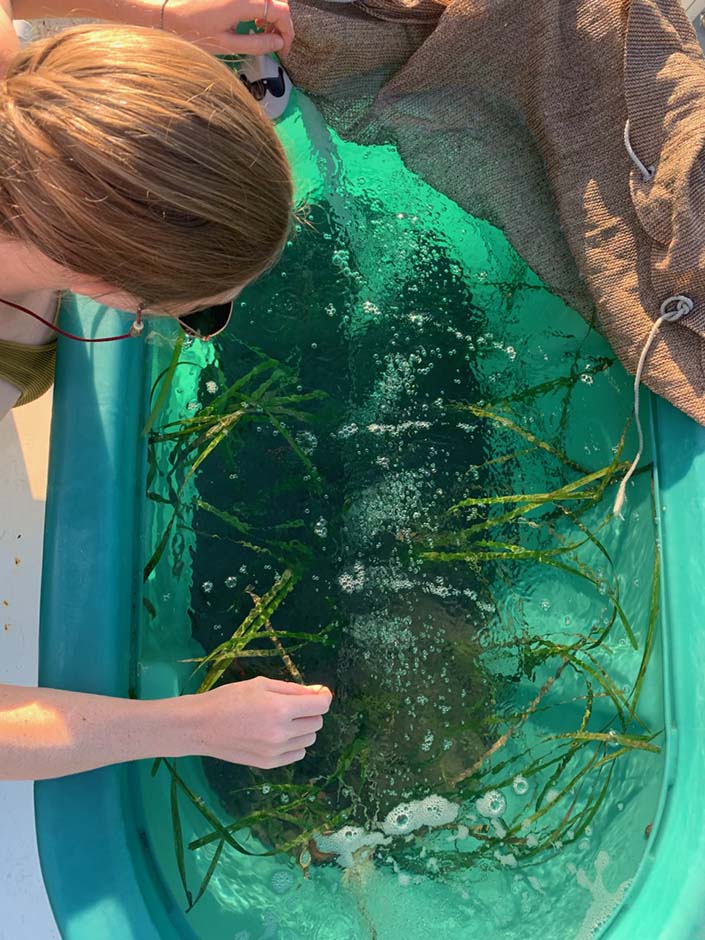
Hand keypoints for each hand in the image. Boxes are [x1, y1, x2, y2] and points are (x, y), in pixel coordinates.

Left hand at [161, 0, 293, 56]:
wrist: (166, 13)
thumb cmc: (192, 31)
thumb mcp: (226, 44)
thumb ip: (256, 43)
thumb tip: (278, 43)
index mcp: (243, 2)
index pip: (281, 11)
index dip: (287, 32)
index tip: (283, 49)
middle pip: (278, 0)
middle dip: (281, 22)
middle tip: (274, 41)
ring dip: (271, 13)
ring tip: (262, 32)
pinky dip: (260, 6)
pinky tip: (251, 20)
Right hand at [184, 675, 332, 767]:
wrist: (201, 726)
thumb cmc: (229, 698)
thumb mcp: (261, 684)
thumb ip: (293, 689)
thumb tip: (317, 692)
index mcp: (281, 709)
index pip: (320, 706)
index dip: (323, 697)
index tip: (318, 694)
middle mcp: (282, 733)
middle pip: (316, 723)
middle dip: (310, 711)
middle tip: (292, 705)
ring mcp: (276, 751)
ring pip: (309, 740)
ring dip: (303, 728)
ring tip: (282, 720)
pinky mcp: (269, 764)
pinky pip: (297, 754)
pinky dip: (294, 744)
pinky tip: (278, 735)